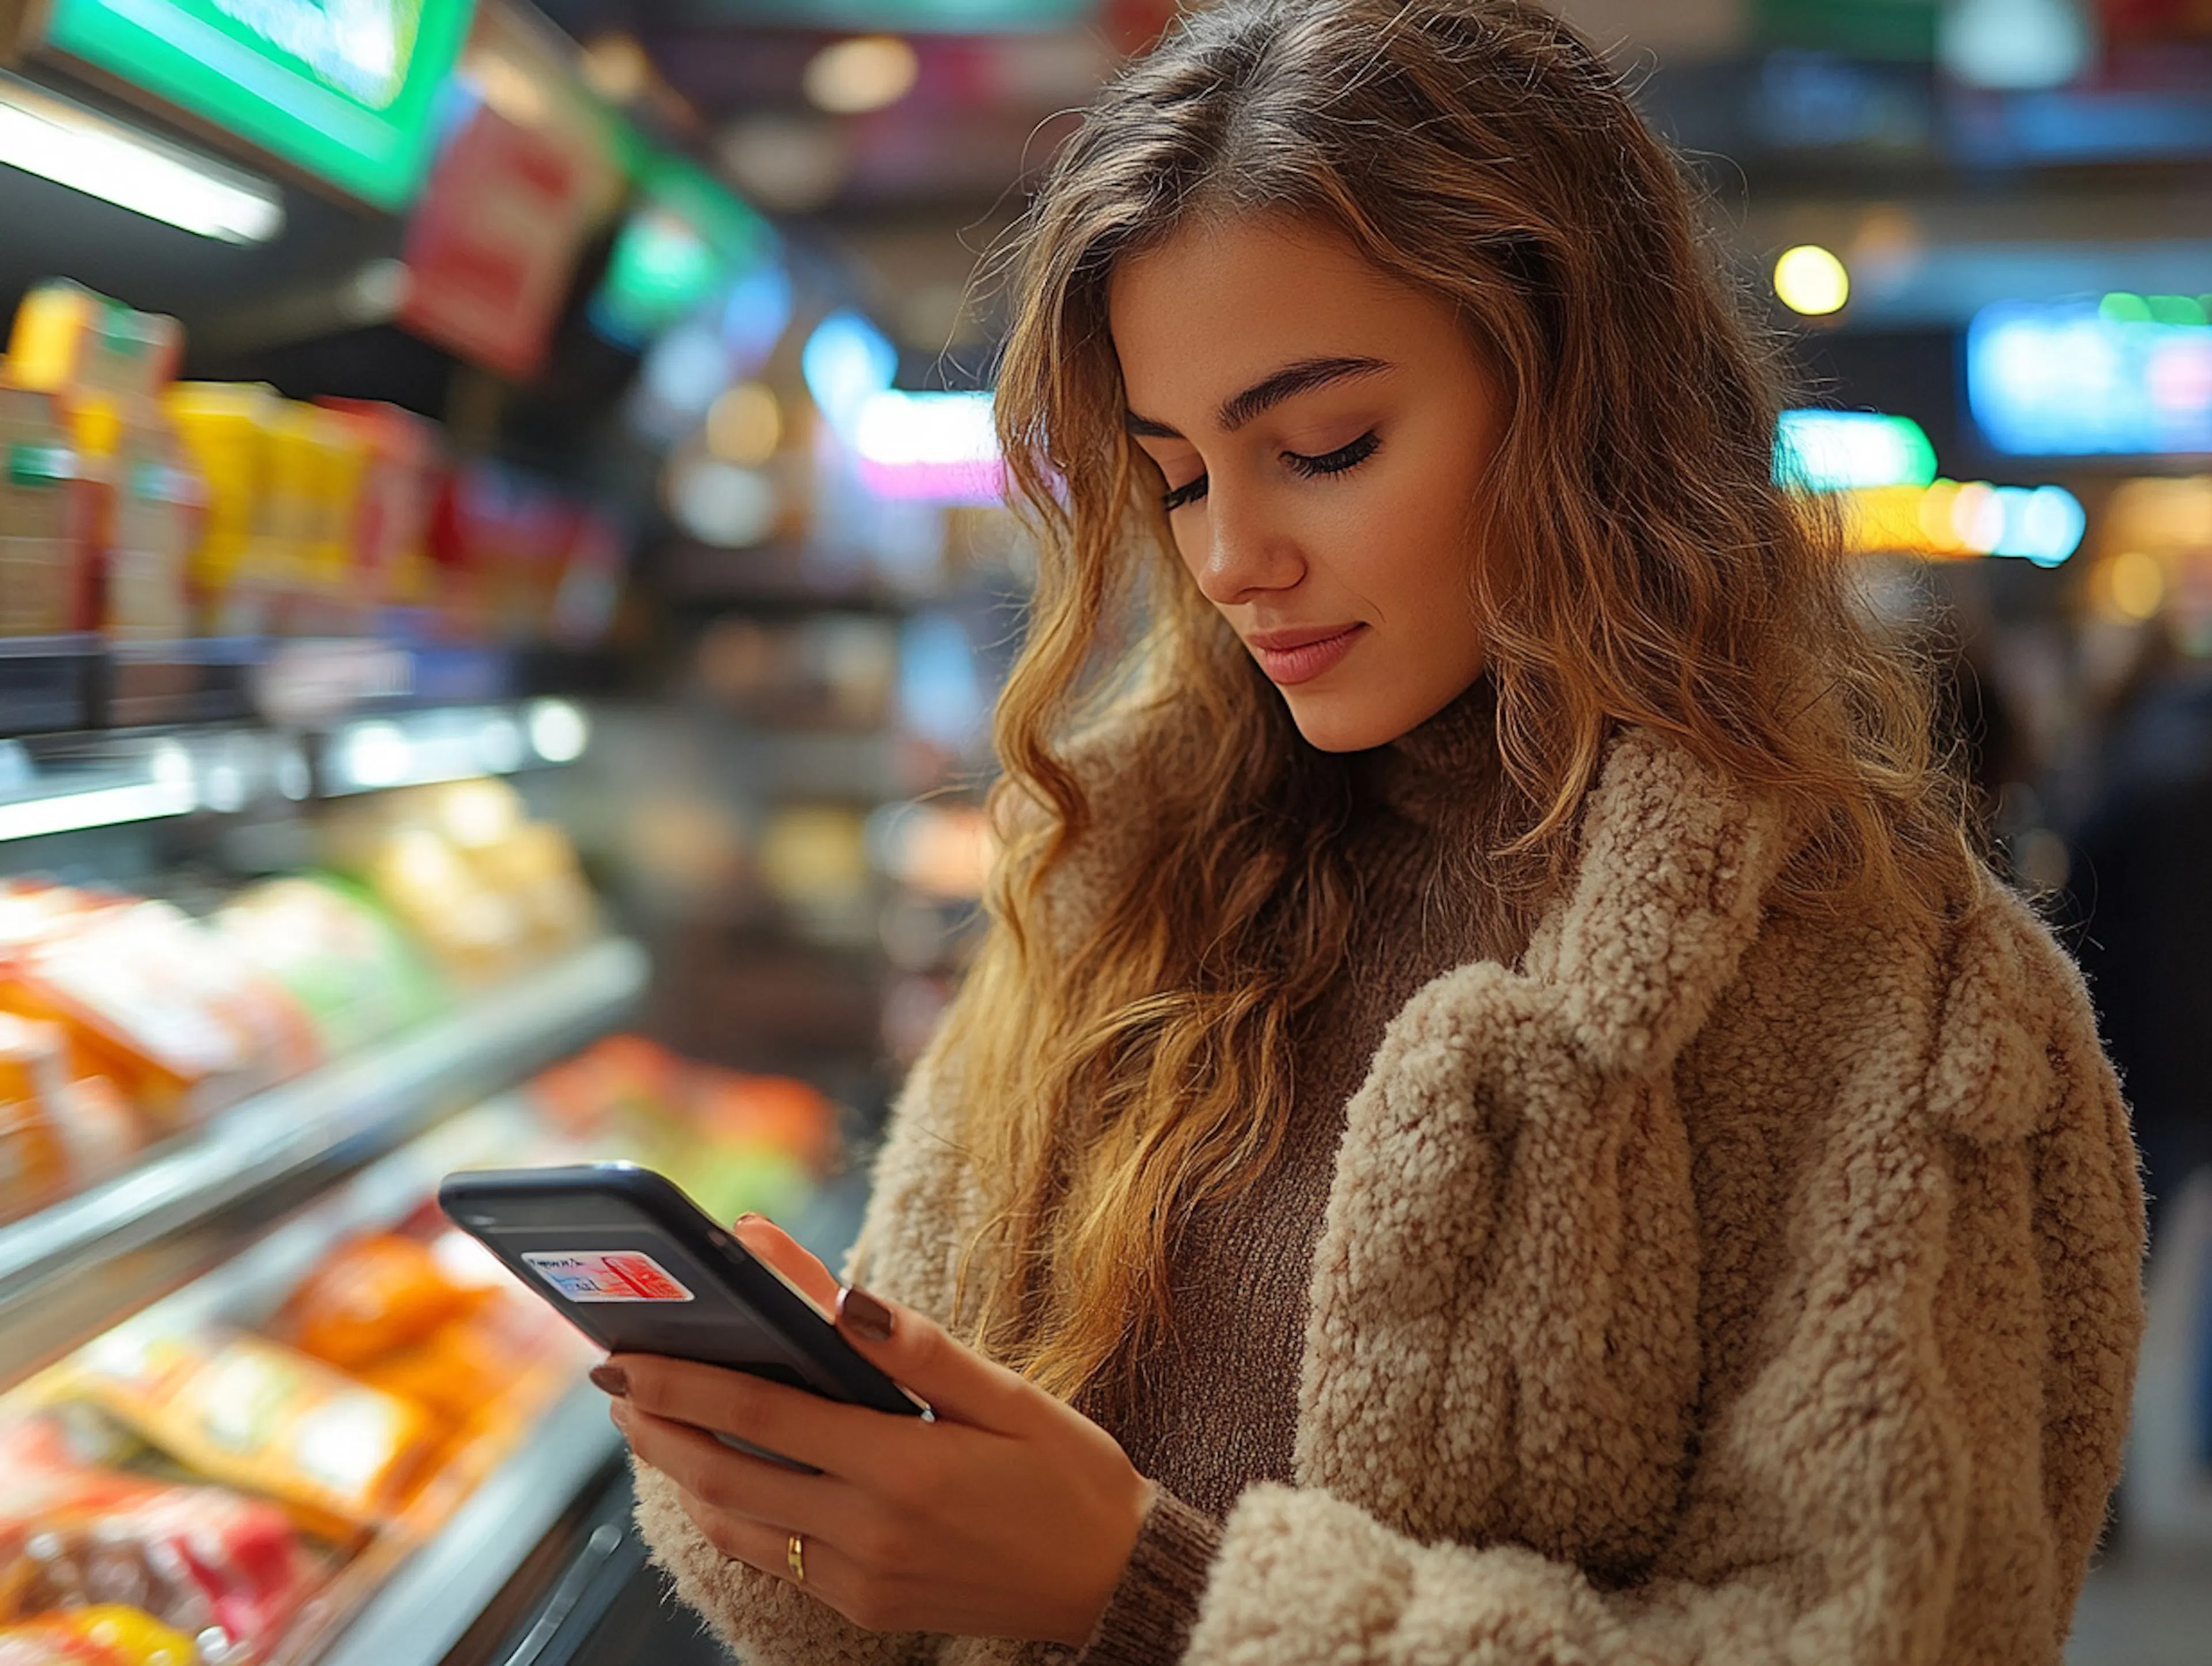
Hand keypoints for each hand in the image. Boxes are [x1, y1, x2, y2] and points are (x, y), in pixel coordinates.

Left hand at [600, 1215, 1154, 1646]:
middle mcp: (870, 1531)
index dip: (684, 1381)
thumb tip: (837, 1295)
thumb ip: (914, 1345)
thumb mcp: (1007, 1393)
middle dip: (658, 1423)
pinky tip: (718, 1475)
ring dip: (680, 1470)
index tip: (627, 1352)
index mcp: (905, 1465)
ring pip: (736, 1522)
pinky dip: (730, 1511)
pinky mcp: (864, 1607)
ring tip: (650, 1420)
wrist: (1110, 1580)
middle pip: (725, 1472)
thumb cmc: (1066, 1472)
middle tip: (615, 1379)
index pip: (763, 1415)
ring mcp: (861, 1579)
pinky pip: (773, 1556)